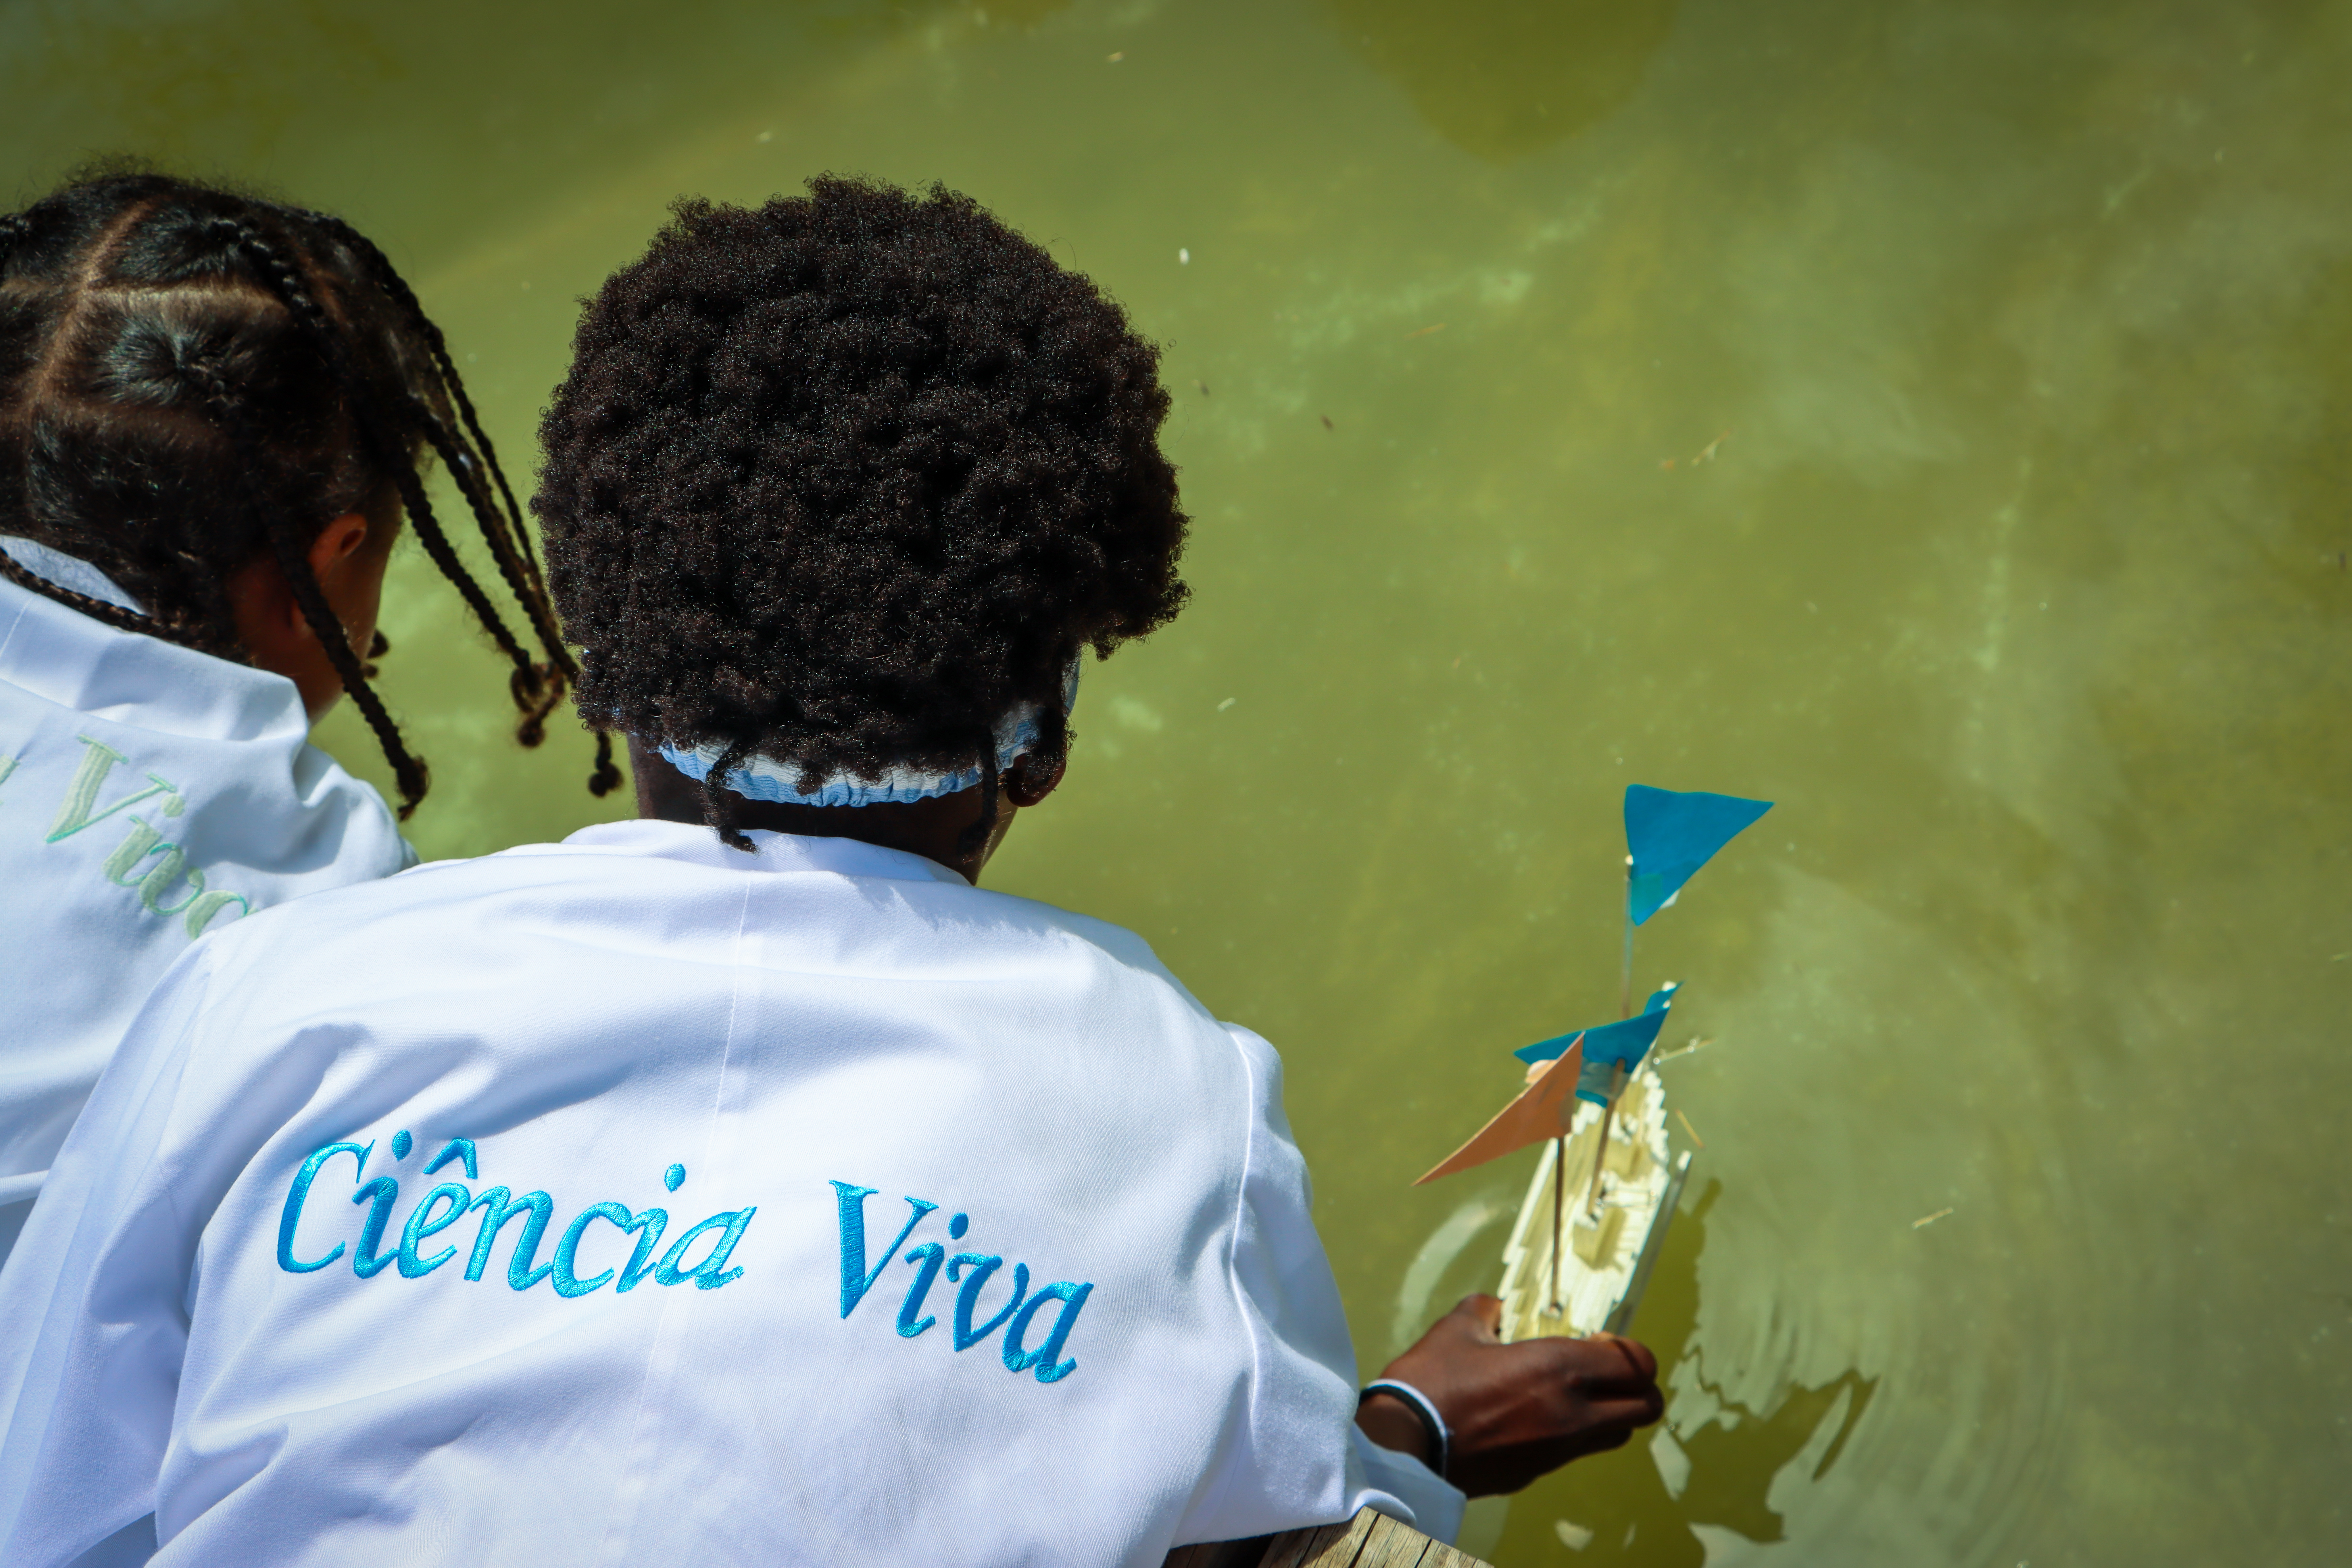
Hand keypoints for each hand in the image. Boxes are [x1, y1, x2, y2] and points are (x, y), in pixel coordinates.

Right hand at [1358, 1294, 1664, 1496]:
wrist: (1405, 1445)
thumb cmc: (1431, 1381)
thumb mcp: (1456, 1330)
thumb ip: (1484, 1311)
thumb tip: (1495, 1307)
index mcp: (1560, 1369)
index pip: (1637, 1364)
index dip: (1631, 1350)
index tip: (1601, 1339)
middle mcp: (1573, 1413)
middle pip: (1645, 1408)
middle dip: (1636, 1386)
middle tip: (1601, 1368)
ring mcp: (1558, 1449)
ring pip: (1616, 1434)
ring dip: (1610, 1412)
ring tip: (1573, 1393)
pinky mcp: (1537, 1473)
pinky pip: (1576, 1451)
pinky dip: (1573, 1433)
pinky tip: (1535, 1416)